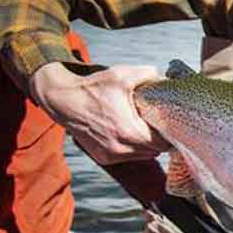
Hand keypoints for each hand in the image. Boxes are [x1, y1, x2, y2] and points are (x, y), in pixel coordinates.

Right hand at [30, 62, 170, 164]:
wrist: (62, 101)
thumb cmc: (93, 88)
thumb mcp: (121, 75)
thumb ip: (148, 74)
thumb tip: (164, 77)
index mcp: (129, 132)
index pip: (163, 142)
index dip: (170, 133)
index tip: (170, 123)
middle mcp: (121, 149)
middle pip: (155, 150)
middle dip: (159, 138)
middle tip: (159, 123)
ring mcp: (111, 155)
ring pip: (143, 155)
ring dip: (146, 144)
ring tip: (143, 127)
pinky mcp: (103, 158)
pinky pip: (128, 157)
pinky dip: (132, 148)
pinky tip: (129, 133)